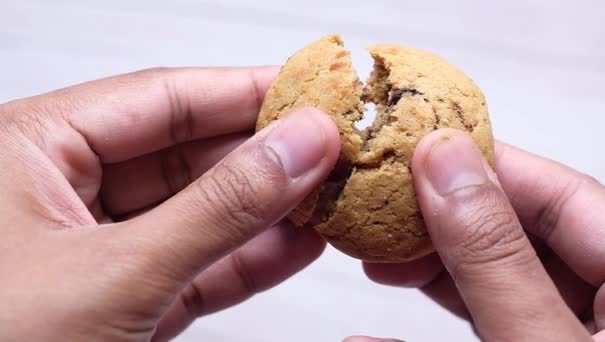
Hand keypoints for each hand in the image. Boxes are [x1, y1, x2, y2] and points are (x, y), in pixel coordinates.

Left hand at [0, 67, 339, 340]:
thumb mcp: (113, 275)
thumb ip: (217, 210)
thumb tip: (297, 150)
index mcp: (32, 150)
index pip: (161, 99)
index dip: (242, 90)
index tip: (308, 90)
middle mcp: (61, 190)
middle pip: (185, 153)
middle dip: (261, 154)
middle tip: (327, 148)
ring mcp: (95, 249)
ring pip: (197, 212)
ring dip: (264, 210)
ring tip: (326, 194)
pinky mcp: (120, 299)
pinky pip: (194, 265)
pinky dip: (247, 259)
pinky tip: (296, 244)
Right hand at [350, 128, 604, 340]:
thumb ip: (494, 257)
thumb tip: (444, 161)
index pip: (563, 196)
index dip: (487, 167)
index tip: (419, 153)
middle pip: (520, 237)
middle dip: (444, 227)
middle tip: (385, 216)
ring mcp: (569, 337)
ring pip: (493, 284)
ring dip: (427, 276)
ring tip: (375, 261)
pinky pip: (483, 331)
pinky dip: (424, 335)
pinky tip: (372, 338)